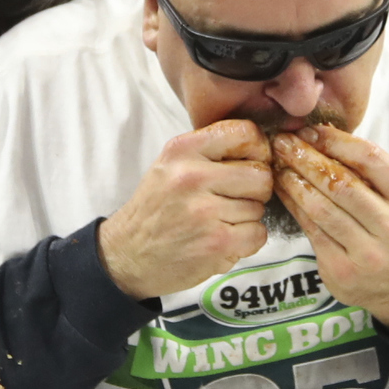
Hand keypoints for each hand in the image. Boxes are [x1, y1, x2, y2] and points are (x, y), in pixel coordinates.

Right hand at [98, 119, 272, 299]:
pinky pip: (258, 234)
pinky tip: (221, 240)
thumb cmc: (156, 210)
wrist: (127, 254)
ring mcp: (204, 211)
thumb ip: (209, 152)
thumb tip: (261, 147)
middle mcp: (191, 176)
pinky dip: (246, 241)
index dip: (258, 151)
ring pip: (259, 207)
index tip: (250, 164)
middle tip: (233, 200)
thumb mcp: (170, 165)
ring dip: (246, 219)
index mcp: (182, 150)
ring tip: (217, 222)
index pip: (246, 133)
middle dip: (255, 191)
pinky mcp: (216, 242)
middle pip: (261, 175)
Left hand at [269, 125, 388, 330]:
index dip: (336, 141)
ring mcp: (369, 253)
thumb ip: (367, 169)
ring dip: (295, 181)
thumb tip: (318, 134)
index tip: (311, 131)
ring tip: (279, 164)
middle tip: (284, 143)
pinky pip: (312, 230)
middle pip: (342, 183)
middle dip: (307, 158)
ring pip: (322, 208)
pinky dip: (294, 206)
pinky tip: (283, 191)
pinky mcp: (343, 270)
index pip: (371, 159)